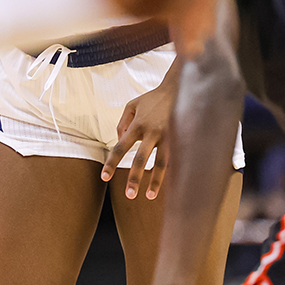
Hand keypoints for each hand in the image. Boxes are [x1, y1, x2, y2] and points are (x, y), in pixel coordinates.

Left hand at [104, 78, 176, 199]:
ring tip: (150, 196)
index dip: (111, 163)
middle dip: (134, 178)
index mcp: (137, 125)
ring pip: (161, 164)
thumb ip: (122, 123)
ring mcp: (168, 136)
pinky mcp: (180, 138)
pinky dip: (171, 173)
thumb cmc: (152, 99)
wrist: (178, 87)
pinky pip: (174, 159)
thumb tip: (120, 141)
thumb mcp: (132, 105)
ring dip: (156, 181)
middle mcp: (152, 132)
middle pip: (140, 159)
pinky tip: (170, 186)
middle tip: (129, 195)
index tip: (104, 177)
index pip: (120, 148)